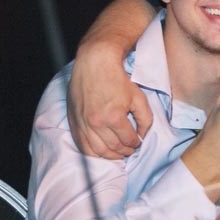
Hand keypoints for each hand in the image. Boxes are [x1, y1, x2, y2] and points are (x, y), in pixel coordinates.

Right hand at [66, 43, 152, 157]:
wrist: (94, 64)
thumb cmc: (117, 79)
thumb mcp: (138, 97)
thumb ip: (145, 119)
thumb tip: (143, 136)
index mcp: (113, 117)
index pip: (128, 140)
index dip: (136, 144)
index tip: (138, 143)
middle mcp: (96, 123)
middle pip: (113, 148)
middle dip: (125, 151)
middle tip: (130, 149)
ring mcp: (83, 124)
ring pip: (97, 151)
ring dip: (110, 156)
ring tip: (118, 153)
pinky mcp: (74, 122)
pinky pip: (82, 145)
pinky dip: (93, 153)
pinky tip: (101, 151)